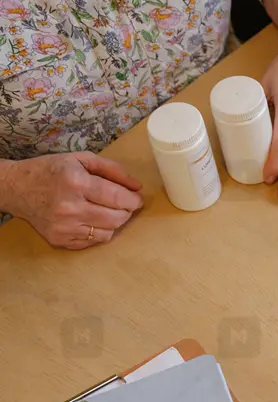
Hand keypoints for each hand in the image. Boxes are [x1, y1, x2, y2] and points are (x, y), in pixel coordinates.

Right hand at [0, 153, 142, 248]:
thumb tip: (137, 186)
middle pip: (117, 218)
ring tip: (105, 209)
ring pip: (108, 232)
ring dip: (114, 221)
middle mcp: (70, 207)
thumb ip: (112, 170)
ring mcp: (64, 226)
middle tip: (123, 204)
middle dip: (127, 211)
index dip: (134, 200)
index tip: (137, 198)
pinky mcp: (60, 240)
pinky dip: (99, 231)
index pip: (118, 198)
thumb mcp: (80, 160)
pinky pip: (93, 241)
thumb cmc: (51, 171)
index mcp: (75, 182)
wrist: (16, 188)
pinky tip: (91, 219)